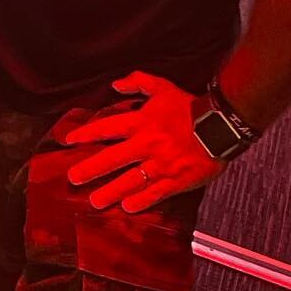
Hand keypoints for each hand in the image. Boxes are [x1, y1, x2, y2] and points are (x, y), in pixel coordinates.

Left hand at [64, 72, 225, 213]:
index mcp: (141, 122)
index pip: (106, 128)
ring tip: (94, 201)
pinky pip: (155, 194)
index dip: (86, 134)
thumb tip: (115, 84)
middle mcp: (146, 145)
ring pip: (129, 181)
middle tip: (73, 179)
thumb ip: (137, 82)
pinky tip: (127, 209)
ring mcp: (160, 165)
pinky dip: (141, 201)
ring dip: (110, 192)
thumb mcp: (161, 86)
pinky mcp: (176, 180)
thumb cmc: (189, 106)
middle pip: (112, 159)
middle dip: (90, 169)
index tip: (69, 141)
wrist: (221, 125)